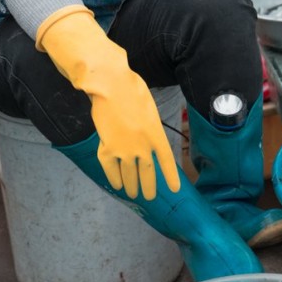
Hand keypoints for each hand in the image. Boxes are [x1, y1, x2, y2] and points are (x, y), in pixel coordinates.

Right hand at [37, 6, 179, 199]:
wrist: (110, 86)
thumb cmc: (130, 88)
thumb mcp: (148, 107)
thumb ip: (147, 124)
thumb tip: (142, 133)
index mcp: (156, 134)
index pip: (166, 161)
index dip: (170, 176)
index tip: (174, 189)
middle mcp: (143, 146)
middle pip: (148, 173)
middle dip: (149, 187)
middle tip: (149, 196)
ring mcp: (124, 150)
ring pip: (129, 175)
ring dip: (131, 187)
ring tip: (132, 193)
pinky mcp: (107, 149)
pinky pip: (111, 170)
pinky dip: (114, 179)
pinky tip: (117, 185)